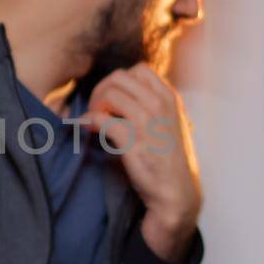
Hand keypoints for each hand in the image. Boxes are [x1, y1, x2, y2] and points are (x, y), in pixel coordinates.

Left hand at [83, 66, 201, 261]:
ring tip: (93, 120)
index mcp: (170, 98)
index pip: (139, 70)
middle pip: (120, 77)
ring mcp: (148, 122)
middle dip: (102, 89)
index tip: (112, 99)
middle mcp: (160, 105)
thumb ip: (152, 105)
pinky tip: (86, 128)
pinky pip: (101, 119)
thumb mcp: (170, 123)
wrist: (177, 192)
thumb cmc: (169, 159)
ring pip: (111, 94)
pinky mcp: (134, 142)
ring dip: (95, 104)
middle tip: (97, 109)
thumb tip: (121, 94)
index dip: (119, 81)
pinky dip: (88, 121)